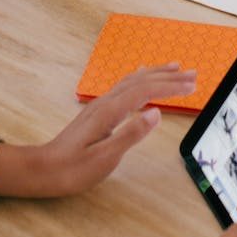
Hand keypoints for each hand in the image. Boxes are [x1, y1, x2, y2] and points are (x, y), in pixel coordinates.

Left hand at [18, 65, 196, 197]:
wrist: (43, 169)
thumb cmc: (73, 169)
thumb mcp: (105, 158)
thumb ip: (131, 134)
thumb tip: (157, 112)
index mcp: (110, 111)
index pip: (146, 91)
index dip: (171, 86)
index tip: (192, 85)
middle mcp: (106, 101)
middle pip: (142, 81)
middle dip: (169, 76)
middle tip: (193, 75)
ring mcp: (101, 104)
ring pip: (133, 80)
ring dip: (156, 74)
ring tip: (175, 68)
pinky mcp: (98, 110)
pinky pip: (125, 86)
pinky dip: (141, 78)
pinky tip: (143, 79)